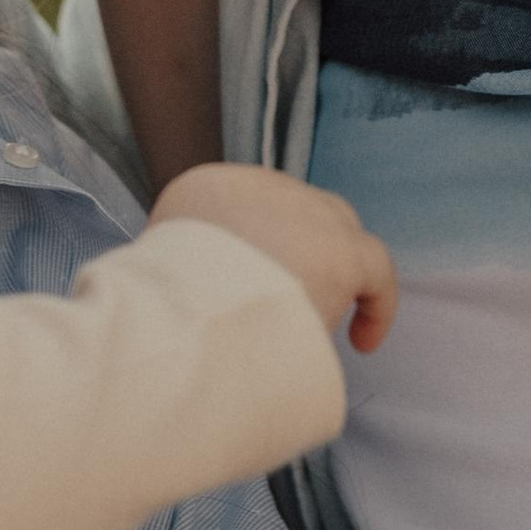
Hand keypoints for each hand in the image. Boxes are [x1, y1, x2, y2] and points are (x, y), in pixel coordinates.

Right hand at [151, 161, 397, 355]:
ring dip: (328, 275)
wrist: (184, 309)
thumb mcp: (156, 271)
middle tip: (286, 304)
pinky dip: (374, 305)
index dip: (256, 250)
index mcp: (207, 189)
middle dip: (299, 254)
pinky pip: (374, 272)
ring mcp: (305, 213)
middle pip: (297, 215)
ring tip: (313, 323)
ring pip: (335, 236)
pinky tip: (364, 341)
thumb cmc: (161, 308)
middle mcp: (261, 188)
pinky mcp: (341, 252)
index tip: (249, 288)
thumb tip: (204, 299)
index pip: (249, 209)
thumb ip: (187, 268)